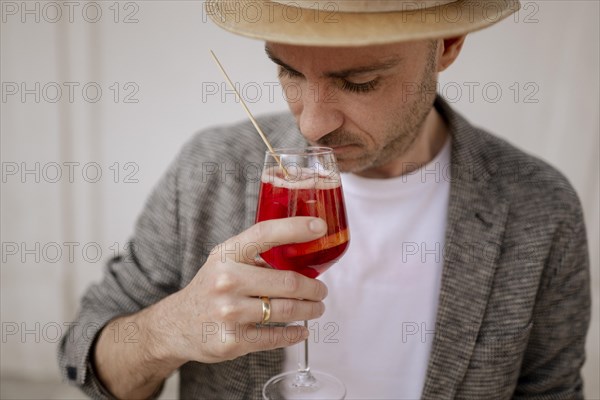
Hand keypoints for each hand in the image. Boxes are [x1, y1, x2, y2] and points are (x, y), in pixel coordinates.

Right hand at [150, 217, 328, 364]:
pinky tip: (302, 330)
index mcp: (227, 254)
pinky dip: (295, 334)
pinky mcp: (233, 340)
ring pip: (286, 310)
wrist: (177, 324)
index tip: (320, 226)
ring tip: (316, 308)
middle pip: (287, 282)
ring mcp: (229, 312)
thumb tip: (304, 252)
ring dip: (310, 310)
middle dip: (314, 288)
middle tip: (321, 291)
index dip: (295, 228)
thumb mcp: (225, 260)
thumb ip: (257, 254)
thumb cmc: (211, 286)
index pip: (265, 234)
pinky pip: (276, 338)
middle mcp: (226, 280)